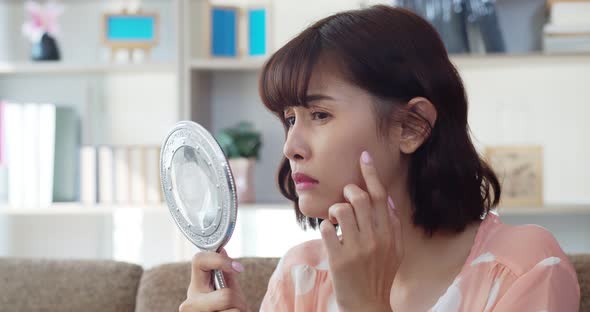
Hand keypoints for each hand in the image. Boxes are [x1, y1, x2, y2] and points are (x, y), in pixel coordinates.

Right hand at [179, 248, 249, 311]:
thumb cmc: (226, 309)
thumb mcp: (225, 289)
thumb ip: (224, 272)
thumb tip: (222, 248)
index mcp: (196, 287)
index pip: (198, 260)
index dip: (220, 260)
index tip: (239, 267)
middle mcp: (190, 303)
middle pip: (226, 296)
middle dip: (239, 301)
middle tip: (238, 305)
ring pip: (233, 311)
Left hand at [320, 151, 403, 311]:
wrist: (368, 305)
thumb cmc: (379, 276)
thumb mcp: (395, 251)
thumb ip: (392, 225)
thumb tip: (387, 199)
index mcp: (389, 234)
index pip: (380, 196)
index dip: (371, 173)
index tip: (363, 156)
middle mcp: (375, 239)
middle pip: (360, 198)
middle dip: (348, 191)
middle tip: (346, 198)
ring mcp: (356, 248)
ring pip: (341, 210)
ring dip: (334, 210)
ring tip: (335, 220)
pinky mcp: (338, 259)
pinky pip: (325, 229)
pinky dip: (323, 228)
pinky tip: (328, 235)